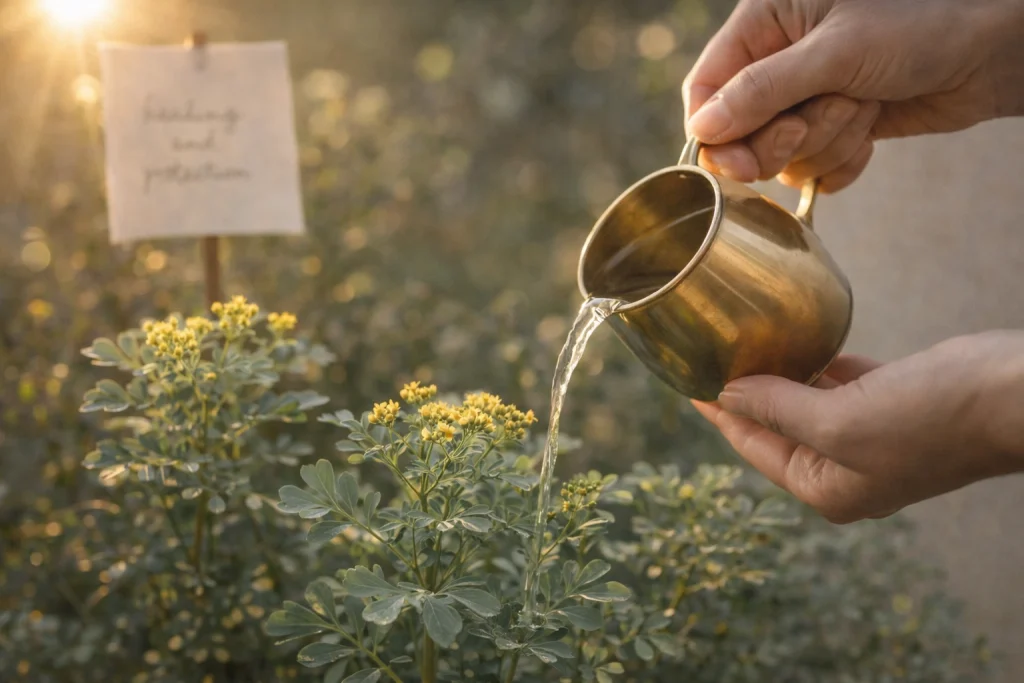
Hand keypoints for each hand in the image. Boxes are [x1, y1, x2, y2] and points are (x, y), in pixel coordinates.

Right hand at [682, 0, 1023, 192]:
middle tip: (825, 116)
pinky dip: (843, 161)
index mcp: (766, 21)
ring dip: (827, 142)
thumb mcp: (835, 52)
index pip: (707, 87)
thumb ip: (763, 90)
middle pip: (740, 131)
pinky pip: (814, 167)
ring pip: (781, 154)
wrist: (995, 49)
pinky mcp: (836, 126)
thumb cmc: (923, 23)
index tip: (737, 164)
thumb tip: (703, 130)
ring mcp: (808, 96)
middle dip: (785, 137)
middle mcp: (779, 59)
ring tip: (866, 106)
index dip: (715, 132)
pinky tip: (873, 131)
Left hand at [691, 331, 1023, 523]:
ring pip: (808, 402)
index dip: (720, 415)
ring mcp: (871, 435)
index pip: (756, 448)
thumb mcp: (840, 420)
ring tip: (743, 346)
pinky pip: (841, 384)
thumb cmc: (931, 417)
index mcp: (828, 487)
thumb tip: (729, 395)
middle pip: (778, 427)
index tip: (689, 384)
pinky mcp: (894, 401)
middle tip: (711, 358)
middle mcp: (845, 467)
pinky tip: (797, 343)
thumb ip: (779, 408)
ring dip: (779, 377)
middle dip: (746, 395)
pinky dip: (818, 366)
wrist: (1014, 395)